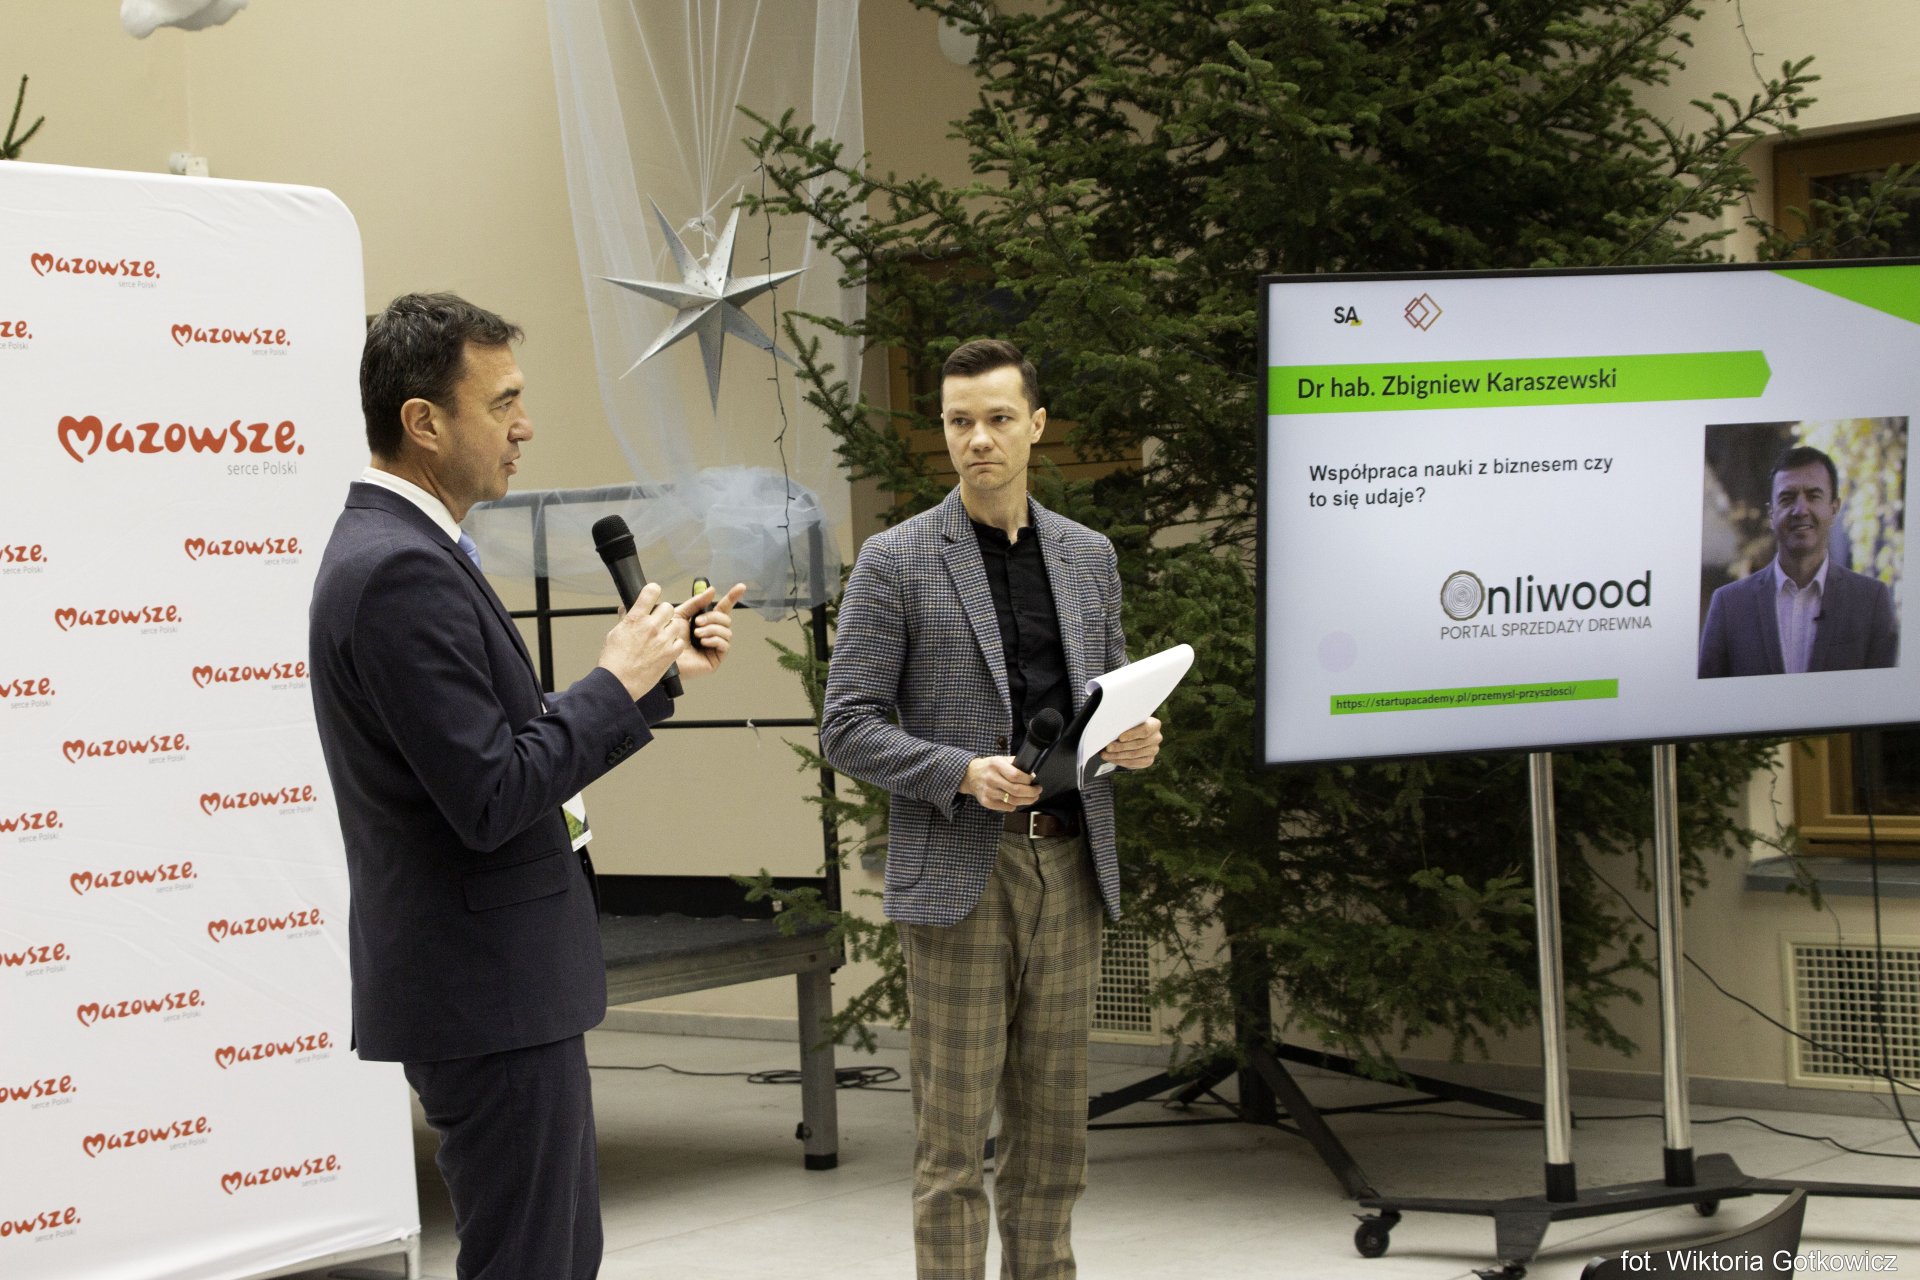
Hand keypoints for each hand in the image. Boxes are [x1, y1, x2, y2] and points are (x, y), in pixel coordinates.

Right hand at [596, 581, 685, 699]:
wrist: (618, 683)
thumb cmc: (613, 662)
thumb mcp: (614, 634)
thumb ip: (625, 620)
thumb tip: (626, 609)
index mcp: (635, 619)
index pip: (651, 592)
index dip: (653, 591)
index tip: (653, 594)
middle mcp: (651, 626)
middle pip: (668, 607)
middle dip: (663, 613)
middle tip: (658, 622)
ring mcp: (662, 640)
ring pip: (676, 624)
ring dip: (670, 629)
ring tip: (660, 638)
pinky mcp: (670, 654)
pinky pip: (679, 641)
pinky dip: (674, 644)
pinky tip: (665, 649)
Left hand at [675, 582, 746, 679]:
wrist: (663, 655)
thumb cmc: (667, 638)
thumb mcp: (681, 614)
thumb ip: (697, 602)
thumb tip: (712, 590)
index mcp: (704, 622)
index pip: (722, 608)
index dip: (731, 598)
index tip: (740, 587)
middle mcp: (712, 633)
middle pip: (725, 619)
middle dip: (712, 617)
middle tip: (697, 622)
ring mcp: (715, 646)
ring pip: (727, 631)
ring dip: (711, 629)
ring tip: (697, 634)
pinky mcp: (716, 658)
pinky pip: (725, 644)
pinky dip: (714, 640)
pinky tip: (703, 642)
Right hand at [964, 756, 1040, 812]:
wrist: (970, 775)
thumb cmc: (989, 767)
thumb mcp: (1001, 759)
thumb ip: (1015, 764)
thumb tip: (1032, 773)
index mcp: (996, 765)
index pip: (1016, 775)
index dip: (1028, 780)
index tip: (1035, 781)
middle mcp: (991, 778)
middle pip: (1016, 790)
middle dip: (1031, 793)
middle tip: (1038, 791)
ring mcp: (988, 791)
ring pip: (1013, 800)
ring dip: (1026, 801)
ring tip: (1032, 798)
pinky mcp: (986, 802)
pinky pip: (1006, 807)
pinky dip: (1014, 806)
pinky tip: (1017, 801)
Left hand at [1099, 716, 1161, 769]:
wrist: (1133, 734)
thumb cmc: (1129, 725)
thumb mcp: (1128, 721)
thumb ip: (1124, 724)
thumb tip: (1112, 730)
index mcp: (1154, 725)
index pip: (1145, 730)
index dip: (1132, 734)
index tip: (1120, 738)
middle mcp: (1156, 738)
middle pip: (1138, 744)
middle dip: (1120, 747)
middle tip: (1108, 748)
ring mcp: (1153, 750)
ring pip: (1134, 755)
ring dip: (1117, 755)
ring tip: (1106, 754)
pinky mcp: (1148, 760)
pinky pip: (1133, 763)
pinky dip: (1120, 761)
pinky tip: (1112, 759)